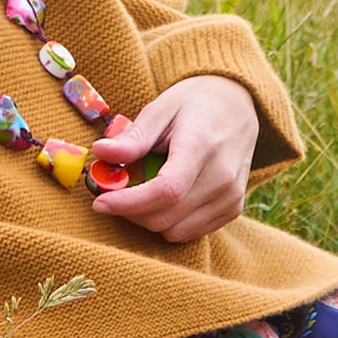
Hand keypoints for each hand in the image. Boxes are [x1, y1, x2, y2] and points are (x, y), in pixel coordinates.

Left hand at [88, 76, 258, 242]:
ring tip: (138, 193)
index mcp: (201, 146)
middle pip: (166, 216)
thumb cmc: (194, 104)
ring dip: (147, 219)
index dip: (128, 203)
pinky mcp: (233, 209)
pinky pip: (191, 232)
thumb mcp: (161, 109)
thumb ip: (133, 137)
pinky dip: (168, 223)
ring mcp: (231, 196)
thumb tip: (99, 153)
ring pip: (176, 231)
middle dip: (130, 212)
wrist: (237, 106)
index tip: (100, 202)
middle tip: (112, 194)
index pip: (166, 190)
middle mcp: (221, 177)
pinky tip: (160, 199)